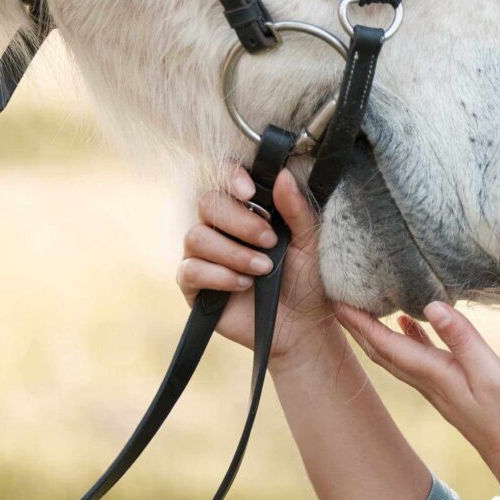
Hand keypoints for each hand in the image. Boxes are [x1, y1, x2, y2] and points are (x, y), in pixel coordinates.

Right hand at [176, 166, 343, 370]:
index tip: (250, 191)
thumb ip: (296, 208)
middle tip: (270, 242)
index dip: (231, 177)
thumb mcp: (309, 240)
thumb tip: (283, 174)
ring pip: (196, 236)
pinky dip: (219, 276)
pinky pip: (190, 270)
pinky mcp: (194, 285)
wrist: (301, 325)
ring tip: (262, 269)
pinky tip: (244, 284)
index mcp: (248, 209)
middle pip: (208, 204)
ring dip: (233, 252)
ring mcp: (204, 255)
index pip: (226, 178)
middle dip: (240, 222)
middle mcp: (221, 227)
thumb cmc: (306, 278)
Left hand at [335, 300, 499, 486]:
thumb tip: (431, 305)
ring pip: (396, 355)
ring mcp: (440, 388)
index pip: (386, 346)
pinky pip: (418, 358)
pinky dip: (406, 338)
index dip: (360, 323)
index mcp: (434, 376)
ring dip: (376, 331)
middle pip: (382, 352)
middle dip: (357, 326)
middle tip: (338, 298)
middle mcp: (430, 383)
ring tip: (364, 304)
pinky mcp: (453, 388)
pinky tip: (410, 322)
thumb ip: (463, 339)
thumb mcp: (491, 373)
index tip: (337, 300)